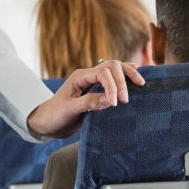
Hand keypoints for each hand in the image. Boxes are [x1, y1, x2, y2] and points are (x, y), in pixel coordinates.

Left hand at [26, 60, 144, 138]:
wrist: (47, 123)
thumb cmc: (55, 115)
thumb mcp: (70, 110)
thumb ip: (89, 103)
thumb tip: (110, 99)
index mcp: (80, 77)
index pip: (102, 73)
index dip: (112, 86)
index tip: (115, 104)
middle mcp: (88, 76)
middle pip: (112, 66)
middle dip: (123, 80)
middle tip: (127, 100)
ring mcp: (93, 81)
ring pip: (115, 69)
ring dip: (127, 74)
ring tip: (141, 83)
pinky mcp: (97, 90)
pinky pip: (113, 79)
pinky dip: (125, 77)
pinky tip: (136, 76)